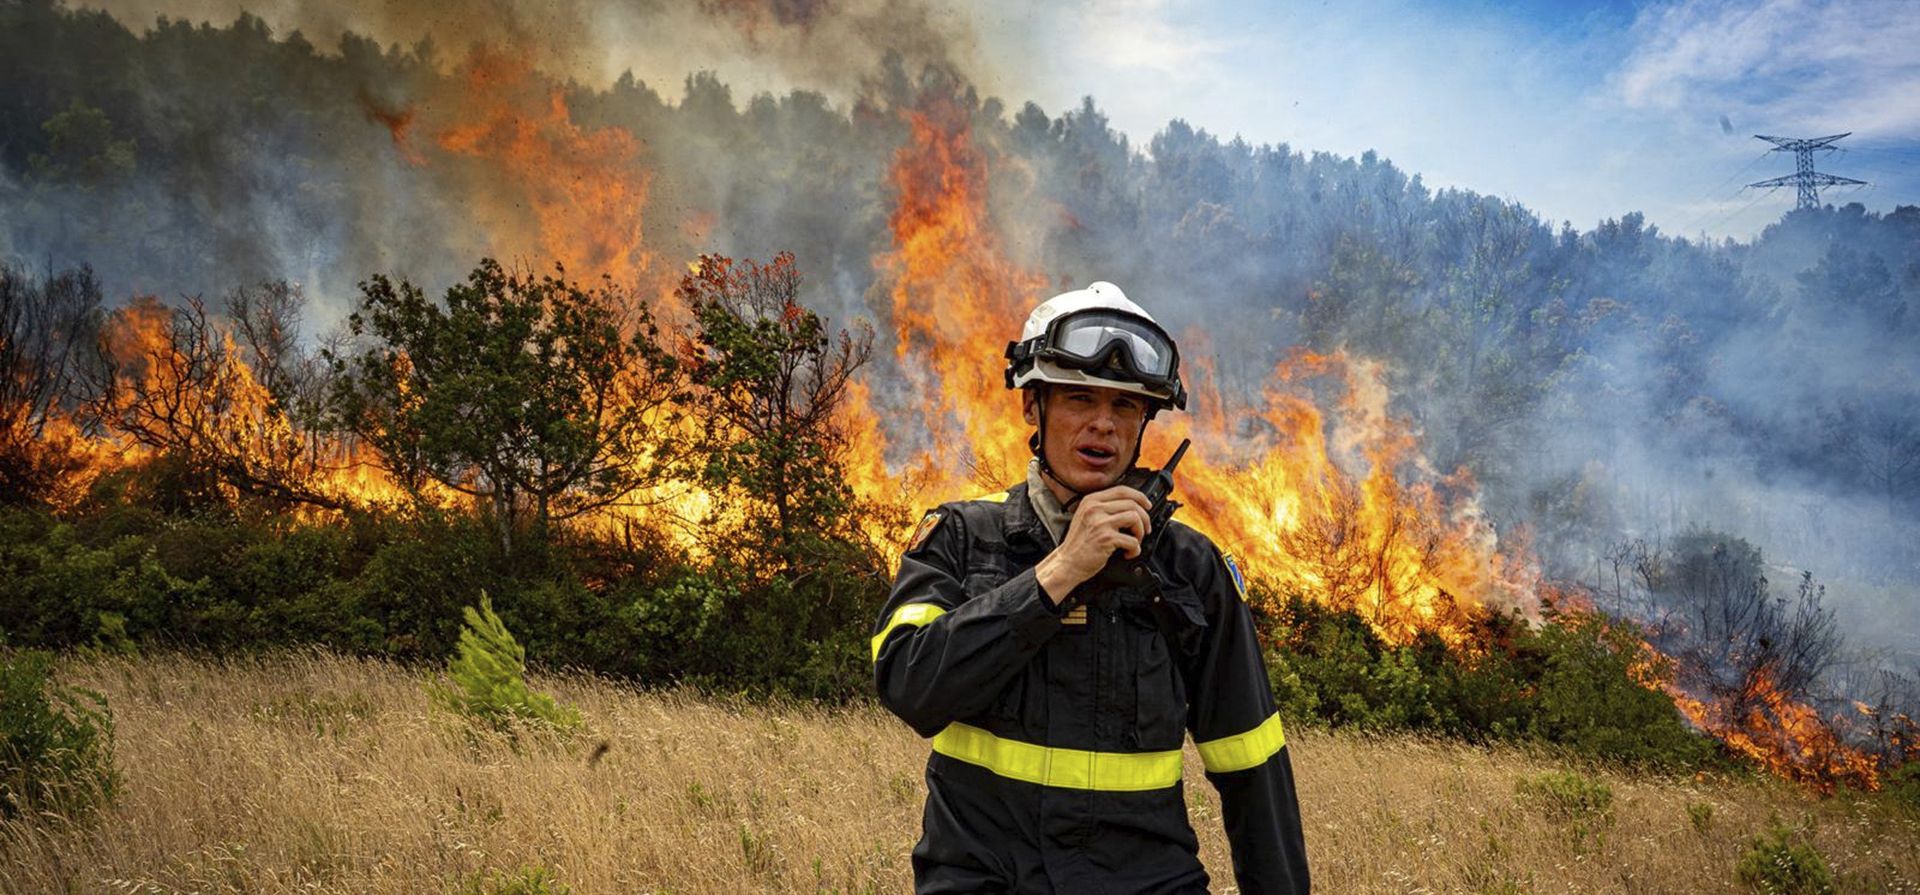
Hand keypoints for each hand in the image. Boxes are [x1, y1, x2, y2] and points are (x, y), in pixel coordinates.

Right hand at [1035, 485, 1151, 603]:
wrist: (1067, 563)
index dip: (1139, 497)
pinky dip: (1135, 549)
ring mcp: (1100, 522)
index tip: (1147, 505)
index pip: (1122, 490)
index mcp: (1091, 501)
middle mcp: (1095, 508)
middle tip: (1144, 530)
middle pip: (1132, 504)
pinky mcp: (1106, 538)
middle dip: (1144, 518)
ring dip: (1140, 532)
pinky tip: (1128, 553)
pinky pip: (1132, 540)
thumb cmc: (1078, 544)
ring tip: (1134, 541)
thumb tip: (1132, 507)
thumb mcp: (1086, 517)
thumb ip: (1104, 508)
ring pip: (1135, 518)